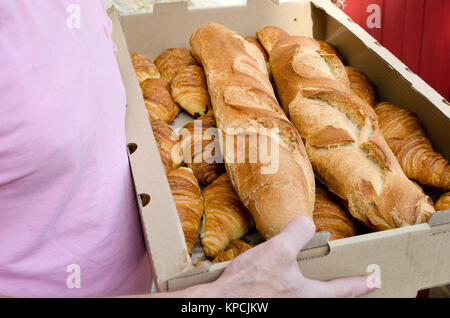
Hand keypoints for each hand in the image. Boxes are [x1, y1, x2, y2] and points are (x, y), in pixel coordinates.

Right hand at [210, 215, 374, 297]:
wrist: (221, 302)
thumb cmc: (249, 283)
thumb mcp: (278, 251)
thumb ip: (298, 233)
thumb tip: (307, 222)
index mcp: (309, 295)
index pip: (343, 289)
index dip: (361, 282)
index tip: (375, 279)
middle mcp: (301, 304)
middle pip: (330, 299)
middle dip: (344, 291)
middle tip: (356, 283)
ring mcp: (287, 304)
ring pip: (311, 298)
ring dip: (322, 291)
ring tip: (322, 280)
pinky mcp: (272, 303)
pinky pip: (294, 296)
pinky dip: (300, 290)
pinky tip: (286, 279)